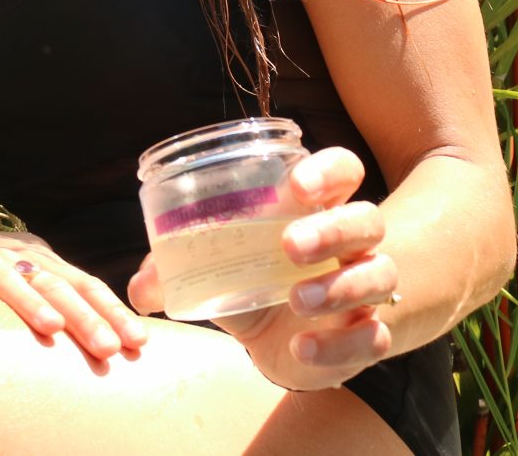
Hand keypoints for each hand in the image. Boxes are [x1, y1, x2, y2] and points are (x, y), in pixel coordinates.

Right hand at [0, 222, 148, 360]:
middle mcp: (19, 260)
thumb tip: (114, 335)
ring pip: (9, 281)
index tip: (138, 341)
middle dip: (84, 317)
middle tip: (108, 348)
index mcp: (45, 264)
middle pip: (56, 287)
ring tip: (53, 326)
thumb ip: (66, 297)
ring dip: (31, 302)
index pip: (86, 286)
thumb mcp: (35, 273)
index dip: (112, 312)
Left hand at [129, 146, 398, 390]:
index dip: (327, 172)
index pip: (342, 171)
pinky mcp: (366, 336)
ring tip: (296, 298)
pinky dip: (340, 344)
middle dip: (333, 228)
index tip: (296, 185)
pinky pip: (371, 337)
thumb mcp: (218, 269)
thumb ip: (177, 268)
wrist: (289, 343)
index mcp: (318, 208)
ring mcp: (366, 289)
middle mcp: (351, 244)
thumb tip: (139, 287)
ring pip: (378, 274)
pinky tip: (303, 347)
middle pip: (366, 219)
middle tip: (290, 244)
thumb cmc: (255, 283)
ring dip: (340, 286)